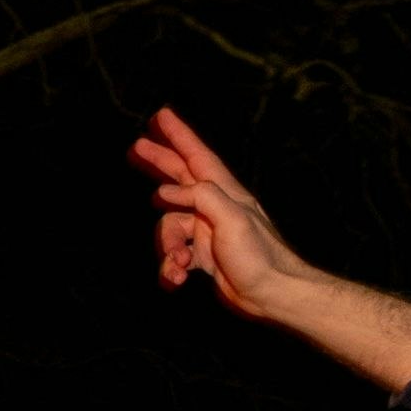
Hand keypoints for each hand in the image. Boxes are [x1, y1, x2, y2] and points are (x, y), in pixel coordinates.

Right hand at [133, 108, 313, 319]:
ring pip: (168, 227)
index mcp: (225, 193)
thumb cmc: (260, 257)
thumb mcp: (234, 219)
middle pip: (179, 178)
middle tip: (136, 148)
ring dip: (166, 248)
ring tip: (177, 264)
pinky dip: (170, 268)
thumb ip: (202, 196)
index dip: (179, 136)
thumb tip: (166, 192)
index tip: (162, 116)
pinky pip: (174, 255)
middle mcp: (214, 207)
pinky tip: (177, 279)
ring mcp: (206, 231)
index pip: (197, 157)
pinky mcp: (202, 255)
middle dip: (159, 164)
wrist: (273, 295)